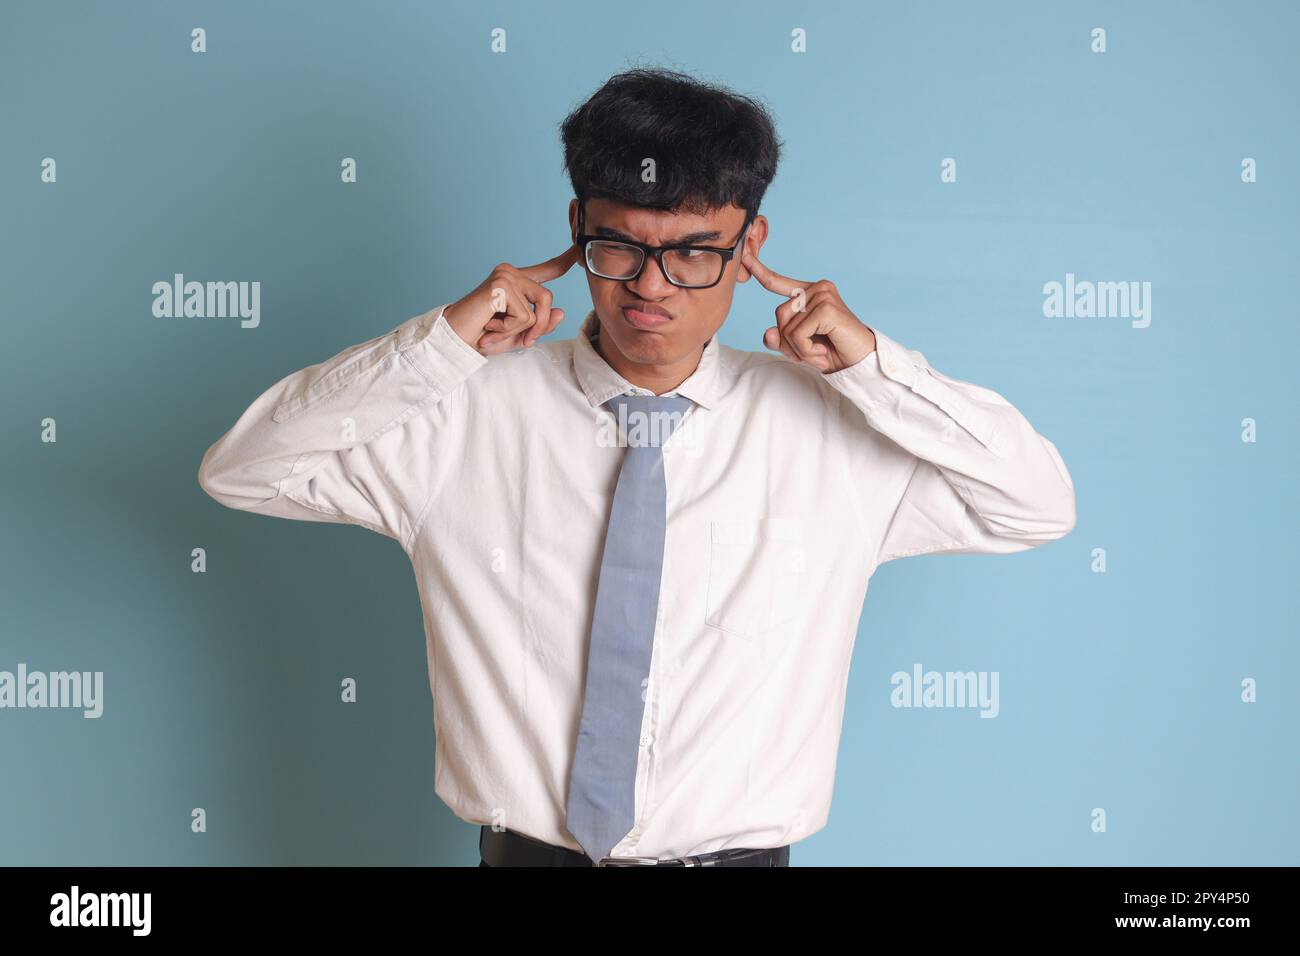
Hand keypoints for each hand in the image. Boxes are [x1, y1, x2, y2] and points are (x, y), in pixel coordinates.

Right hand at [444, 245, 580, 354]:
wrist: (454, 340)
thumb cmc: (483, 336)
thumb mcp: (518, 334)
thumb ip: (540, 325)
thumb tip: (561, 312)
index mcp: (516, 281)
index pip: (545, 270)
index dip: (563, 261)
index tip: (578, 250)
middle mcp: (510, 273)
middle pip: (547, 299)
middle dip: (538, 326)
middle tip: (521, 341)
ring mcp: (505, 276)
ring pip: (537, 310)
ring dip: (519, 330)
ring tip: (495, 331)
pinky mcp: (500, 285)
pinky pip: (524, 316)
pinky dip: (508, 330)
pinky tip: (489, 326)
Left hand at [741, 248, 875, 373]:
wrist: (859, 362)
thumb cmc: (831, 351)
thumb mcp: (798, 347)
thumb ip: (780, 339)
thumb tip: (768, 333)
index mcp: (809, 292)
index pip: (778, 282)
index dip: (760, 272)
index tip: (745, 256)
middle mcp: (817, 288)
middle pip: (779, 315)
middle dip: (789, 342)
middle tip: (811, 352)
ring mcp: (823, 295)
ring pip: (786, 328)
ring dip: (798, 349)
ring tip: (818, 352)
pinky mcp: (827, 308)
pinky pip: (797, 335)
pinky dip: (806, 351)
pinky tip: (822, 352)